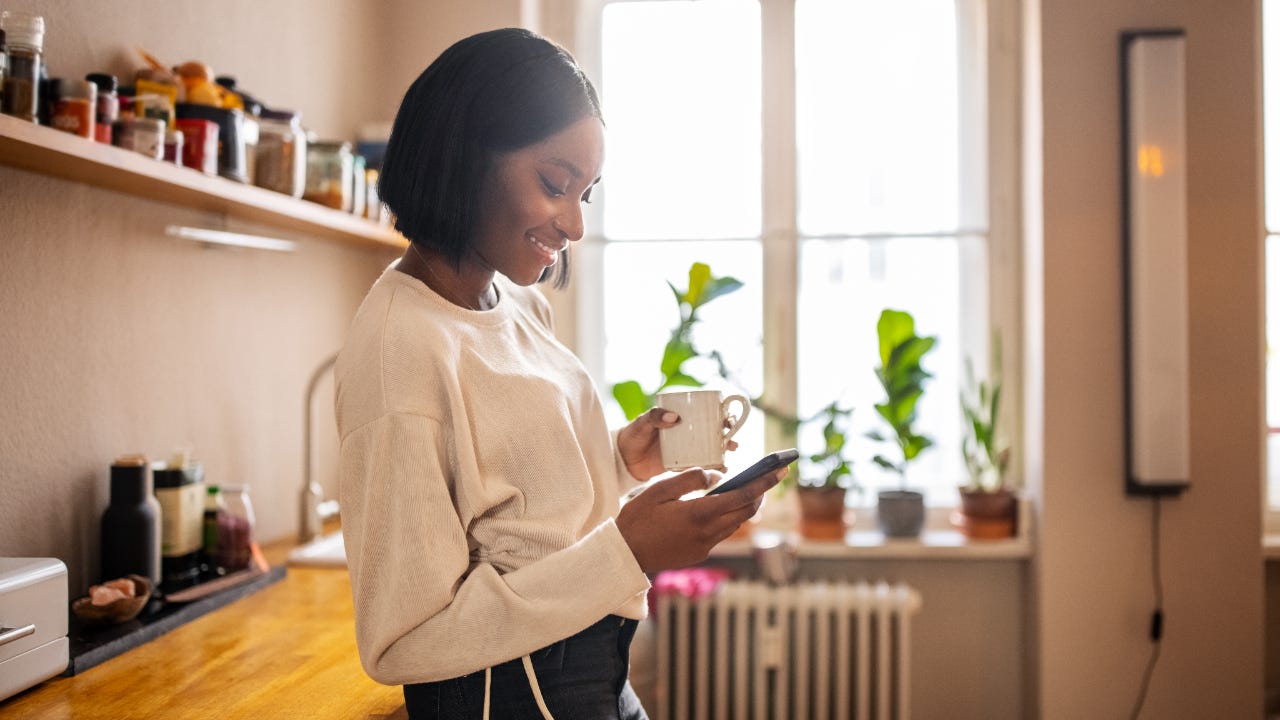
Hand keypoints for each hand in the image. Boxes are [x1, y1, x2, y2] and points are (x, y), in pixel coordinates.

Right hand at [615, 465, 785, 573]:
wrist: (623, 555)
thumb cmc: (637, 518)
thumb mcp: (658, 489)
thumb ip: (689, 479)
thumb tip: (716, 476)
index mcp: (698, 513)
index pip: (741, 496)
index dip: (763, 482)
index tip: (779, 470)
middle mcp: (707, 532)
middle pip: (745, 511)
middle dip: (761, 493)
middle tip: (772, 476)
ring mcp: (704, 546)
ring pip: (735, 524)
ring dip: (745, 507)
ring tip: (752, 489)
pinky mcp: (699, 554)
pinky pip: (721, 533)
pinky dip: (728, 518)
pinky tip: (724, 508)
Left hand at [617, 407, 740, 480]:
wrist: (623, 459)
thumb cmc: (633, 434)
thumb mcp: (642, 422)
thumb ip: (655, 417)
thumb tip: (674, 417)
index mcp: (682, 417)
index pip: (707, 413)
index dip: (722, 415)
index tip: (729, 420)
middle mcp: (688, 433)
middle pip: (714, 432)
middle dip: (728, 435)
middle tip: (732, 442)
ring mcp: (687, 449)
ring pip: (712, 449)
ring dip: (724, 452)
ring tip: (729, 456)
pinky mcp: (682, 465)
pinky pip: (701, 465)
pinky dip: (713, 468)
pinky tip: (721, 471)